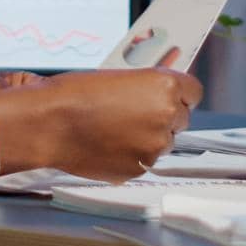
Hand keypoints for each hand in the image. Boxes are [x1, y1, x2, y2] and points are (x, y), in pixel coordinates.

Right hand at [0, 67, 202, 181]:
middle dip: (164, 114)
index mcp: (164, 87)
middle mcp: (166, 117)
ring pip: (164, 141)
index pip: (194, 91)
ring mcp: (154, 147)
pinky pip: (146, 160)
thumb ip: (147, 85)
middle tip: (138, 110)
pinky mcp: (140, 169)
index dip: (180, 92)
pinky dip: (134, 153)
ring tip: (118, 127)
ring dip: (150, 136)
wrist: (51, 123)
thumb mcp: (118, 76)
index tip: (171, 93)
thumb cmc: (76, 93)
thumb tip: (162, 91)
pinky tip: (110, 142)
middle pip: (182, 117)